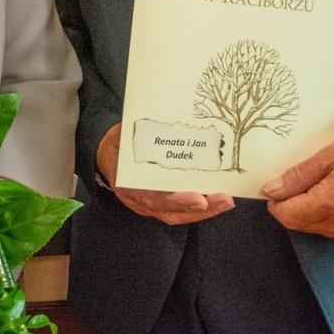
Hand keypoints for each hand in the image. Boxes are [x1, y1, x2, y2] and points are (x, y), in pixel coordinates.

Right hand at [96, 124, 233, 225]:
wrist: (107, 155)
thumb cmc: (119, 144)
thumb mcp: (124, 135)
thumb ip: (141, 133)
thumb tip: (163, 120)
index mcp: (127, 184)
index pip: (154, 197)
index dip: (177, 200)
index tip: (198, 198)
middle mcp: (139, 200)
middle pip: (171, 211)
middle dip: (200, 209)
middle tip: (224, 200)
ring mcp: (150, 205)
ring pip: (179, 214)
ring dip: (206, 210)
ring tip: (226, 201)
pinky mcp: (161, 203)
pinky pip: (181, 210)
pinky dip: (201, 207)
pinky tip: (219, 200)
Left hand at [261, 136, 333, 243]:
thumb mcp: (329, 156)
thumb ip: (297, 176)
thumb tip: (270, 191)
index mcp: (331, 204)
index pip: (286, 214)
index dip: (277, 199)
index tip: (281, 185)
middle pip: (298, 224)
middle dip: (293, 205)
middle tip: (305, 181)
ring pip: (314, 229)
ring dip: (310, 212)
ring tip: (326, 186)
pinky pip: (332, 231)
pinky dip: (327, 217)